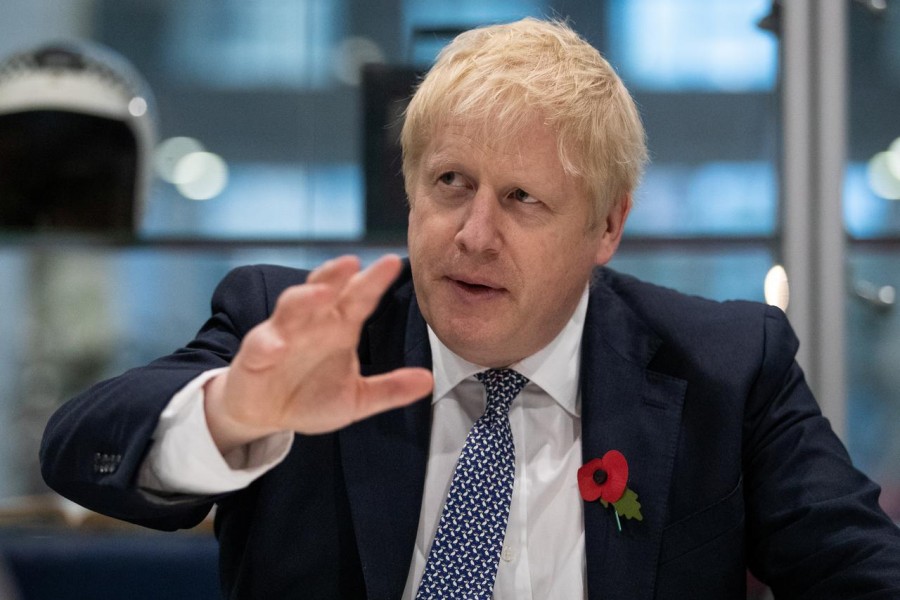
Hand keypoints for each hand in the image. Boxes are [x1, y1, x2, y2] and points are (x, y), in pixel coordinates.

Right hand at [204, 254, 433, 454]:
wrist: (266, 414)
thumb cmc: (311, 396)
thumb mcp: (358, 398)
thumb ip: (390, 389)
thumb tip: (428, 381)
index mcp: (339, 328)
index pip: (359, 298)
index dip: (373, 281)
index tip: (392, 263)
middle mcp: (311, 324)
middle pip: (324, 290)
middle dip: (336, 275)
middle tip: (352, 261)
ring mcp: (281, 335)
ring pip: (291, 308)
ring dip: (305, 298)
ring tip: (321, 292)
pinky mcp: (256, 357)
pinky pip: (261, 346)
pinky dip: (269, 343)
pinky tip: (277, 344)